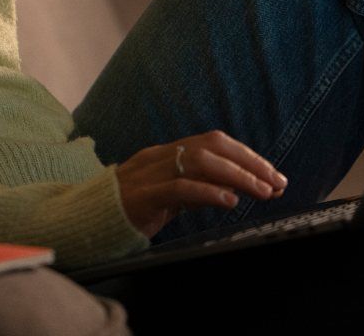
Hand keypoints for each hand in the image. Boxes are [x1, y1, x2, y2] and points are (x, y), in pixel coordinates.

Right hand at [112, 130, 288, 239]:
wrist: (85, 221)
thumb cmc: (132, 209)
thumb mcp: (170, 196)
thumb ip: (197, 187)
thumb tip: (235, 188)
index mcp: (168, 153)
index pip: (215, 142)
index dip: (247, 156)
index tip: (274, 174)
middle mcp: (160, 156)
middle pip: (212, 146)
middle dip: (250, 162)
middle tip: (277, 182)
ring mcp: (149, 174)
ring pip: (200, 161)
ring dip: (237, 175)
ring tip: (262, 192)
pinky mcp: (141, 196)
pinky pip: (179, 188)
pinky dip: (208, 192)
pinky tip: (229, 201)